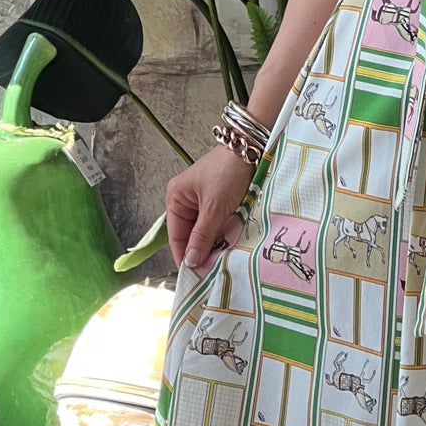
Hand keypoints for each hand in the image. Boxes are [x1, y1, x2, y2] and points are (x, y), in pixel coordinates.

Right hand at [166, 143, 253, 269]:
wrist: (249, 150)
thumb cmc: (227, 173)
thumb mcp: (214, 208)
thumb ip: (202, 236)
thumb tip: (191, 261)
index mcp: (175, 199)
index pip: (176, 236)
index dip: (184, 256)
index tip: (194, 276)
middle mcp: (185, 200)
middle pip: (190, 235)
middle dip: (200, 251)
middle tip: (211, 272)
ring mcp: (201, 200)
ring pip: (204, 231)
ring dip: (213, 244)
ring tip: (221, 261)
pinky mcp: (217, 201)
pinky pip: (215, 223)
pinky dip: (221, 234)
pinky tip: (228, 245)